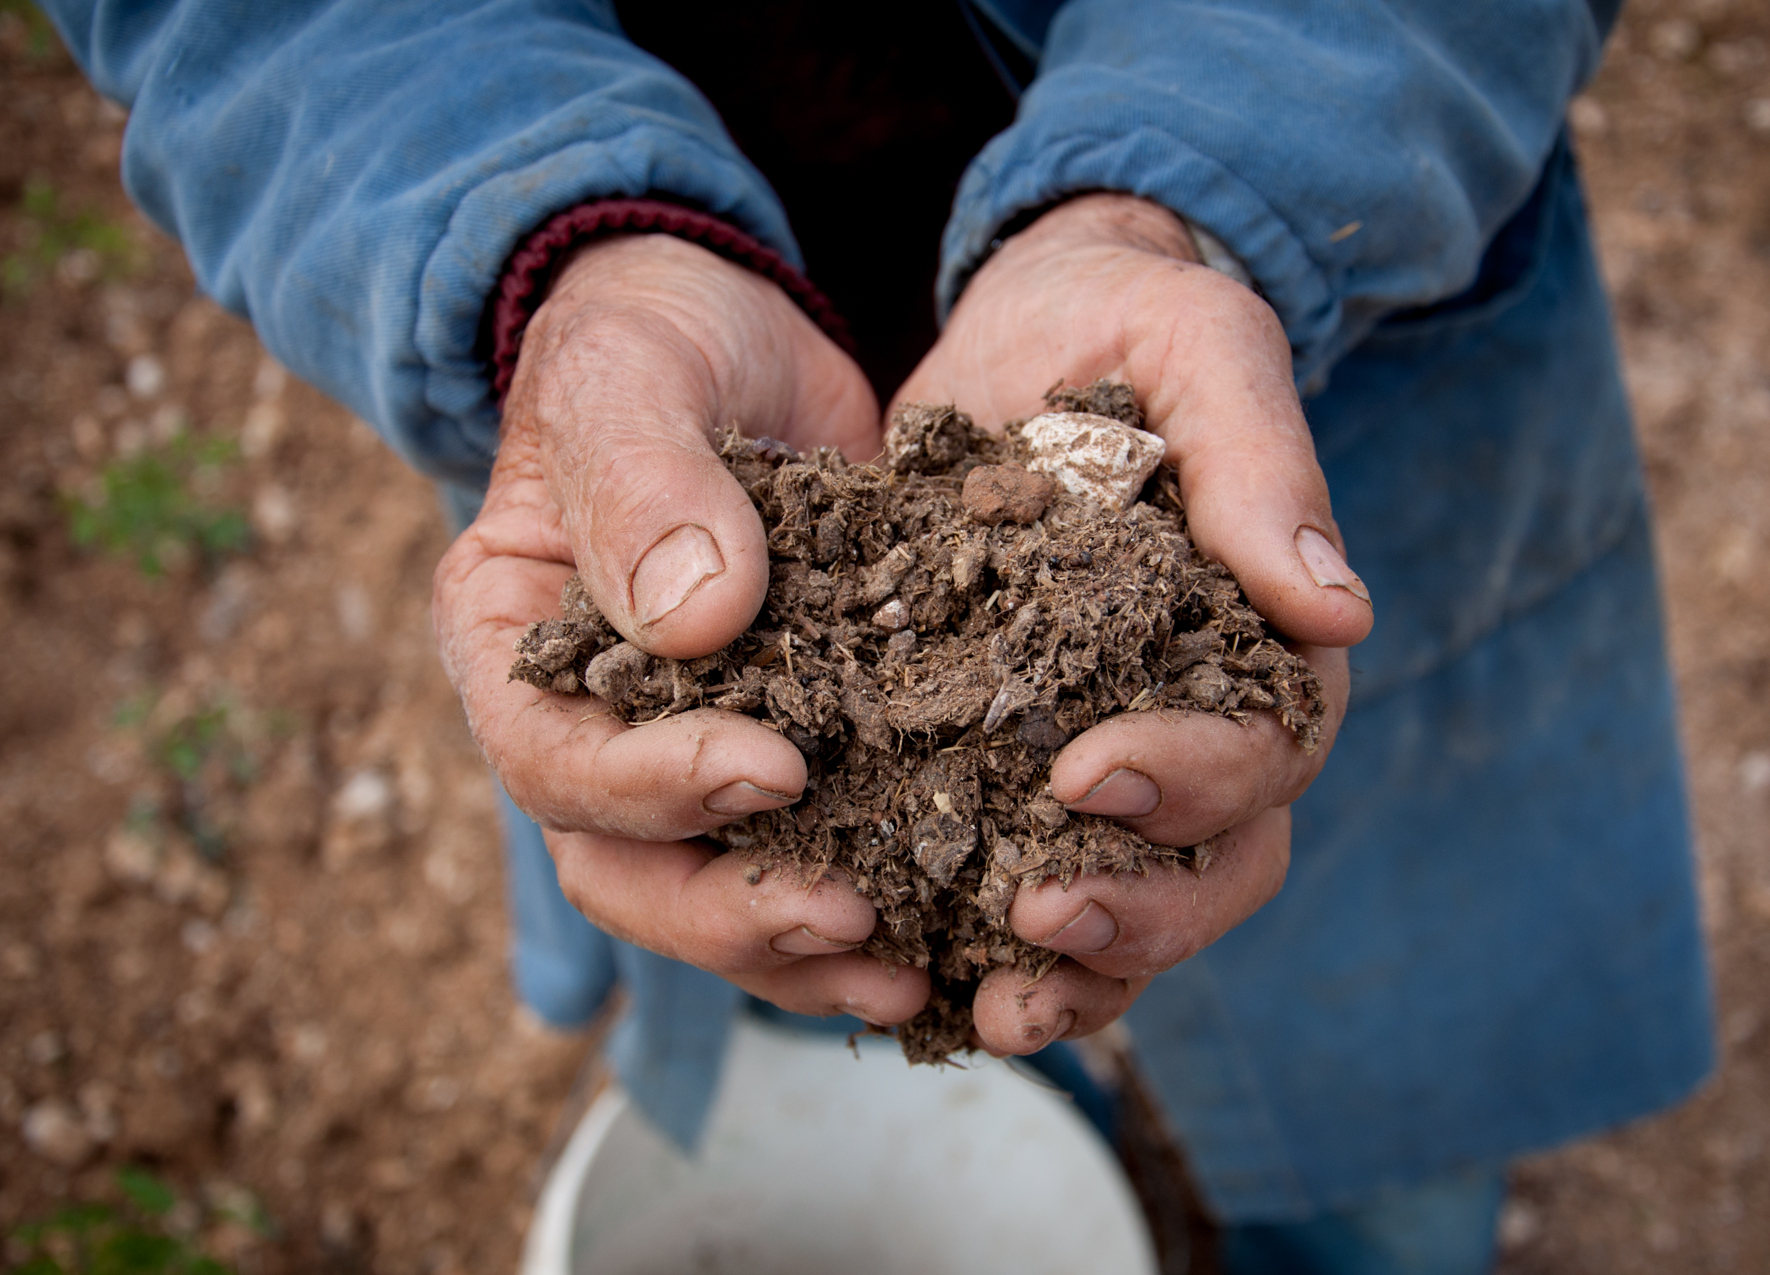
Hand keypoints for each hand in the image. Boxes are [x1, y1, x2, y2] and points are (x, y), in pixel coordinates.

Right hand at [434, 234, 929, 1024]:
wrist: (727, 336)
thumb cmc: (650, 337)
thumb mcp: (633, 375)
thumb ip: (644, 482)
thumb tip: (696, 624)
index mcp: (512, 648)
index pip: (553, 764)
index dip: (650, 790)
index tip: (773, 768)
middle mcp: (591, 729)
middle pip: (628, 874)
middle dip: (734, 911)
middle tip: (851, 914)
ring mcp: (688, 749)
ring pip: (719, 893)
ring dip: (806, 946)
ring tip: (913, 967)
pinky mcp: (794, 746)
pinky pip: (815, 849)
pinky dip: (876, 894)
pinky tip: (956, 924)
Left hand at [894, 194, 1369, 1053]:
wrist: (1030, 325)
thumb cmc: (1129, 324)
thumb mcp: (1200, 347)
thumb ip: (1262, 465)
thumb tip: (1338, 610)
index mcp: (1259, 642)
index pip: (1267, 748)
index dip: (1195, 779)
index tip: (1090, 773)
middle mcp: (1196, 722)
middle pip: (1216, 866)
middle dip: (1139, 910)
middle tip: (1037, 922)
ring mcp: (1102, 756)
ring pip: (1129, 907)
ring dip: (1074, 974)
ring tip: (994, 1005)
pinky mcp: (1002, 764)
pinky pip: (1013, 886)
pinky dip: (979, 948)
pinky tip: (919, 984)